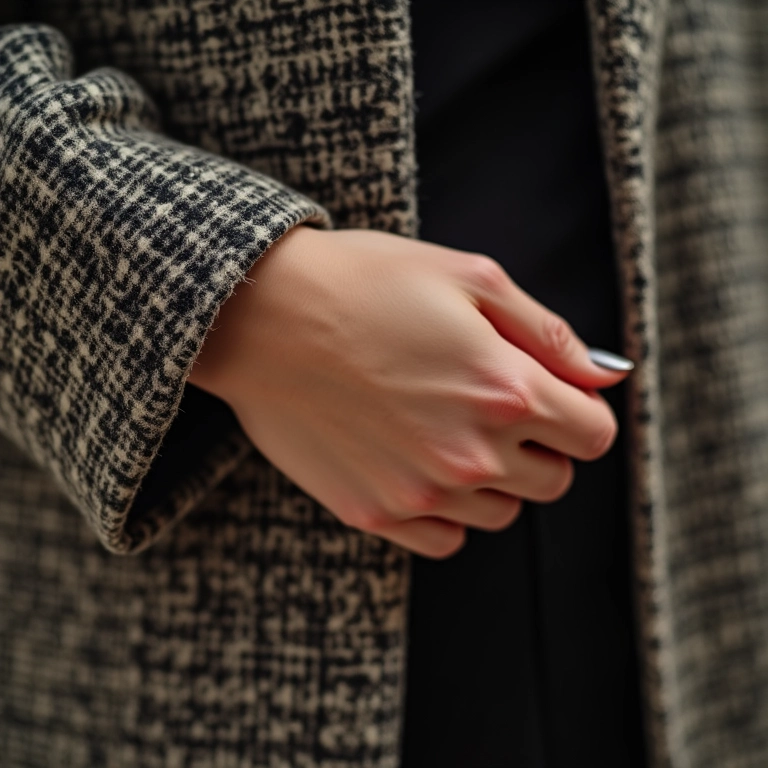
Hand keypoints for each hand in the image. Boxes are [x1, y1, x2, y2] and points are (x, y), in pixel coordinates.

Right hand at [188, 226, 630, 557]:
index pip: (595, 435)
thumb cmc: (365, 282)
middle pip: (554, 480)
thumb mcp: (469, 277)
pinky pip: (446, 539)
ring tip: (446, 427)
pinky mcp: (374, 513)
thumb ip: (549, 333)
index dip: (579, 410)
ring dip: (493, 477)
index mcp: (505, 391)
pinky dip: (447, 509)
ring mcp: (419, 492)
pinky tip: (419, 464)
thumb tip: (608, 375)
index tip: (548, 392)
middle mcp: (471, 455)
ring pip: (501, 513)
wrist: (261, 317)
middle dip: (540, 444)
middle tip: (490, 404)